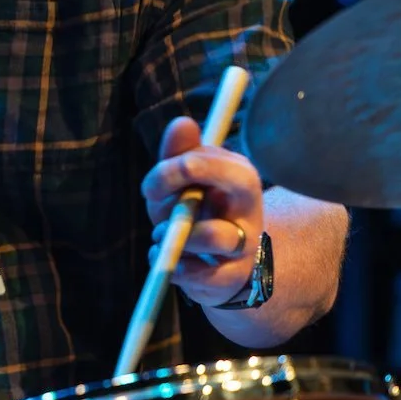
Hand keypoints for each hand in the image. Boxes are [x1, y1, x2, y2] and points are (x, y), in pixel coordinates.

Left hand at [140, 117, 262, 310]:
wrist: (221, 267)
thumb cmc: (195, 215)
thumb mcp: (181, 185)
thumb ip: (178, 154)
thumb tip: (182, 123)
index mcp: (238, 175)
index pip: (209, 159)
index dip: (172, 169)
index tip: (150, 188)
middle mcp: (250, 206)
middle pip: (239, 181)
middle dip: (185, 192)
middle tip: (157, 207)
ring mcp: (246, 243)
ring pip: (211, 235)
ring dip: (173, 238)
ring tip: (163, 238)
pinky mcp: (234, 276)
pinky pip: (200, 274)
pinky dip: (173, 268)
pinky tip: (170, 263)